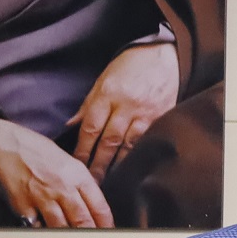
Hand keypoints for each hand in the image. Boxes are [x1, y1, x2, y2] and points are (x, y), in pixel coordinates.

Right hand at [0, 115, 113, 227]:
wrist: (0, 144)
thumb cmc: (32, 150)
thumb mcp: (65, 161)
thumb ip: (79, 182)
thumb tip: (91, 202)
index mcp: (77, 175)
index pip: (100, 206)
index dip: (106, 224)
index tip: (108, 233)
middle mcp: (63, 187)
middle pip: (83, 221)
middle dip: (91, 237)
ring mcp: (43, 198)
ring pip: (62, 228)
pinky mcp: (23, 207)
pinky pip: (37, 228)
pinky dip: (43, 234)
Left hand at [70, 40, 179, 180]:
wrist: (164, 55)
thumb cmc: (131, 65)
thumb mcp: (104, 79)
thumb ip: (88, 104)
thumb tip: (72, 125)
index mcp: (107, 94)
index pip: (91, 128)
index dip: (82, 149)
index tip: (76, 165)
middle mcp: (126, 105)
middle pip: (108, 141)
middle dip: (98, 164)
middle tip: (91, 182)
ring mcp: (146, 113)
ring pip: (128, 145)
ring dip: (117, 165)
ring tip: (110, 180)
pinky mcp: (162, 117)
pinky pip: (146, 140)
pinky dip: (137, 155)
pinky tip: (131, 167)